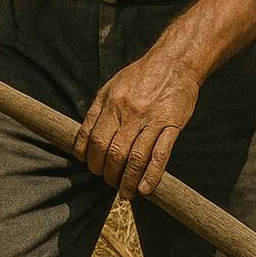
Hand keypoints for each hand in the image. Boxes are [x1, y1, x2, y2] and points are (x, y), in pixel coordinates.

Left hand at [73, 54, 199, 198]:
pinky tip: (145, 189)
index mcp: (111, 103)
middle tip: (106, 181)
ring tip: (124, 193)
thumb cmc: (139, 77)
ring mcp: (151, 120)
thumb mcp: (110, 87)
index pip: (93, 137)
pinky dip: (151, 175)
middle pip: (112, 151)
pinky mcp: (172, 126)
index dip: (88, 157)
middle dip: (106, 172)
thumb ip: (97, 111)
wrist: (173, 64)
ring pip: (135, 157)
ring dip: (127, 180)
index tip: (89, 167)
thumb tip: (83, 138)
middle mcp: (129, 113)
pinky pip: (160, 155)